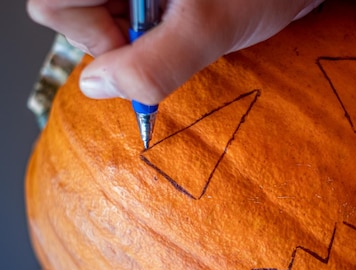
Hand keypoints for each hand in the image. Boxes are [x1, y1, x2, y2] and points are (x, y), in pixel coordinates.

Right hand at [27, 0, 323, 104]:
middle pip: (77, 12)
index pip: (56, 4)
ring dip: (140, 41)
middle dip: (119, 40)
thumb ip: (153, 64)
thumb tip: (97, 86)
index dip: (91, 37)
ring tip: (185, 27)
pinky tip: (184, 27)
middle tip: (169, 37)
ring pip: (102, 19)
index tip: (140, 49)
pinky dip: (152, 37)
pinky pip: (128, 21)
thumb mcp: (209, 30)